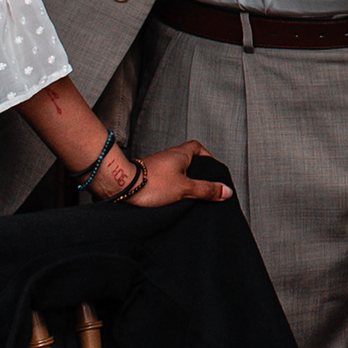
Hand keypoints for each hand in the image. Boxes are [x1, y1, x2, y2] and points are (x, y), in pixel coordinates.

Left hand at [115, 138, 231, 205]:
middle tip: (203, 185)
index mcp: (179, 154)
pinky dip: (171, 187)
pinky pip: (165, 180)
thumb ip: (206, 190)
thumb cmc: (151, 184)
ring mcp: (157, 166)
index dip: (207, 156)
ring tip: (189, 195)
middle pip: (188, 160)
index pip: (197, 147)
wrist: (123, 189)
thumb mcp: (185, 189)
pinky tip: (173, 200)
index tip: (212, 169)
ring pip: (175, 171)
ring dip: (183, 181)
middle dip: (196, 172)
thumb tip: (225, 191)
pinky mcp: (148, 177)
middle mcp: (168, 157)